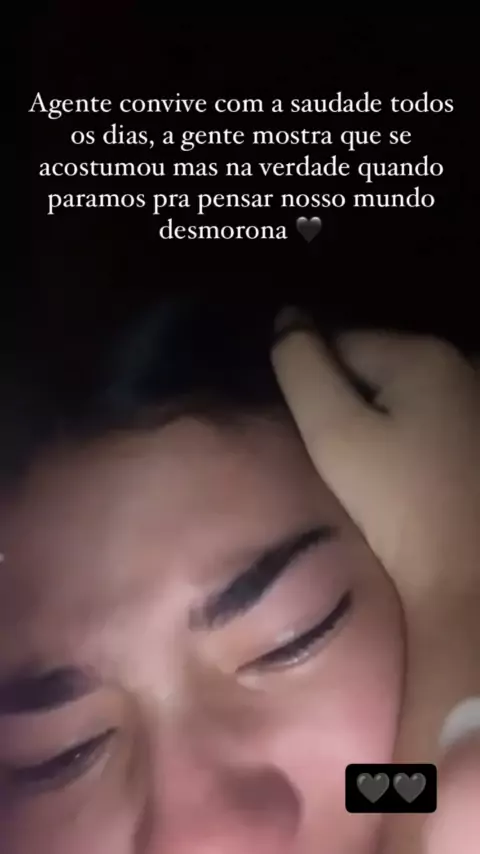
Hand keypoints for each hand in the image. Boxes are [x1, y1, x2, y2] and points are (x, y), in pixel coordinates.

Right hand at [271, 313, 479, 852]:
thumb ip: (303, 371)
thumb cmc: (400, 506)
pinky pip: (427, 421)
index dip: (310, 383)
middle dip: (347, 400)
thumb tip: (287, 321)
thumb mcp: (336, 435)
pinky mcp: (477, 440)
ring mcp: (474, 402)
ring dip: (378, 420)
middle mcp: (459, 365)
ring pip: (402, 396)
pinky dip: (407, 438)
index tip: (305, 432)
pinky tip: (401, 475)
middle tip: (332, 456)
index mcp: (422, 356)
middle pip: (376, 369)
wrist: (471, 583)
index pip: (341, 344)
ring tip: (364, 469)